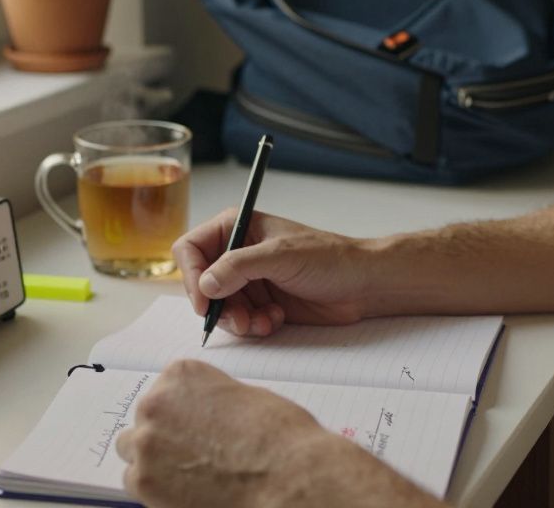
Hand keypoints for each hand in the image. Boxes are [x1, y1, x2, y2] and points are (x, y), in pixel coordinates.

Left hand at [115, 359, 328, 507]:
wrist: (286, 477)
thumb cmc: (278, 436)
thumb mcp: (243, 397)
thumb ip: (209, 403)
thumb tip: (199, 421)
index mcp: (181, 375)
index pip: (165, 389)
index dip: (183, 411)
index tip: (197, 424)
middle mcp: (156, 403)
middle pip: (145, 418)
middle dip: (165, 433)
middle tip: (194, 451)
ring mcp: (146, 443)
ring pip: (132, 450)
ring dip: (154, 458)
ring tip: (186, 472)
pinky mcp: (144, 482)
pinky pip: (134, 482)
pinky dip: (155, 487)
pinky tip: (184, 490)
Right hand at [172, 210, 370, 336]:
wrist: (363, 285)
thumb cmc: (330, 258)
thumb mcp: (280, 256)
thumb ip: (239, 267)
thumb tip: (205, 284)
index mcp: (237, 227)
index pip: (191, 249)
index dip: (191, 276)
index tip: (204, 302)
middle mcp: (238, 253)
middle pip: (201, 284)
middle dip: (218, 306)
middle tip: (240, 320)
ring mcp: (249, 280)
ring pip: (220, 307)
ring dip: (237, 320)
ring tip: (262, 323)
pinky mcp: (261, 302)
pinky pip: (240, 320)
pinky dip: (253, 326)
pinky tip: (276, 321)